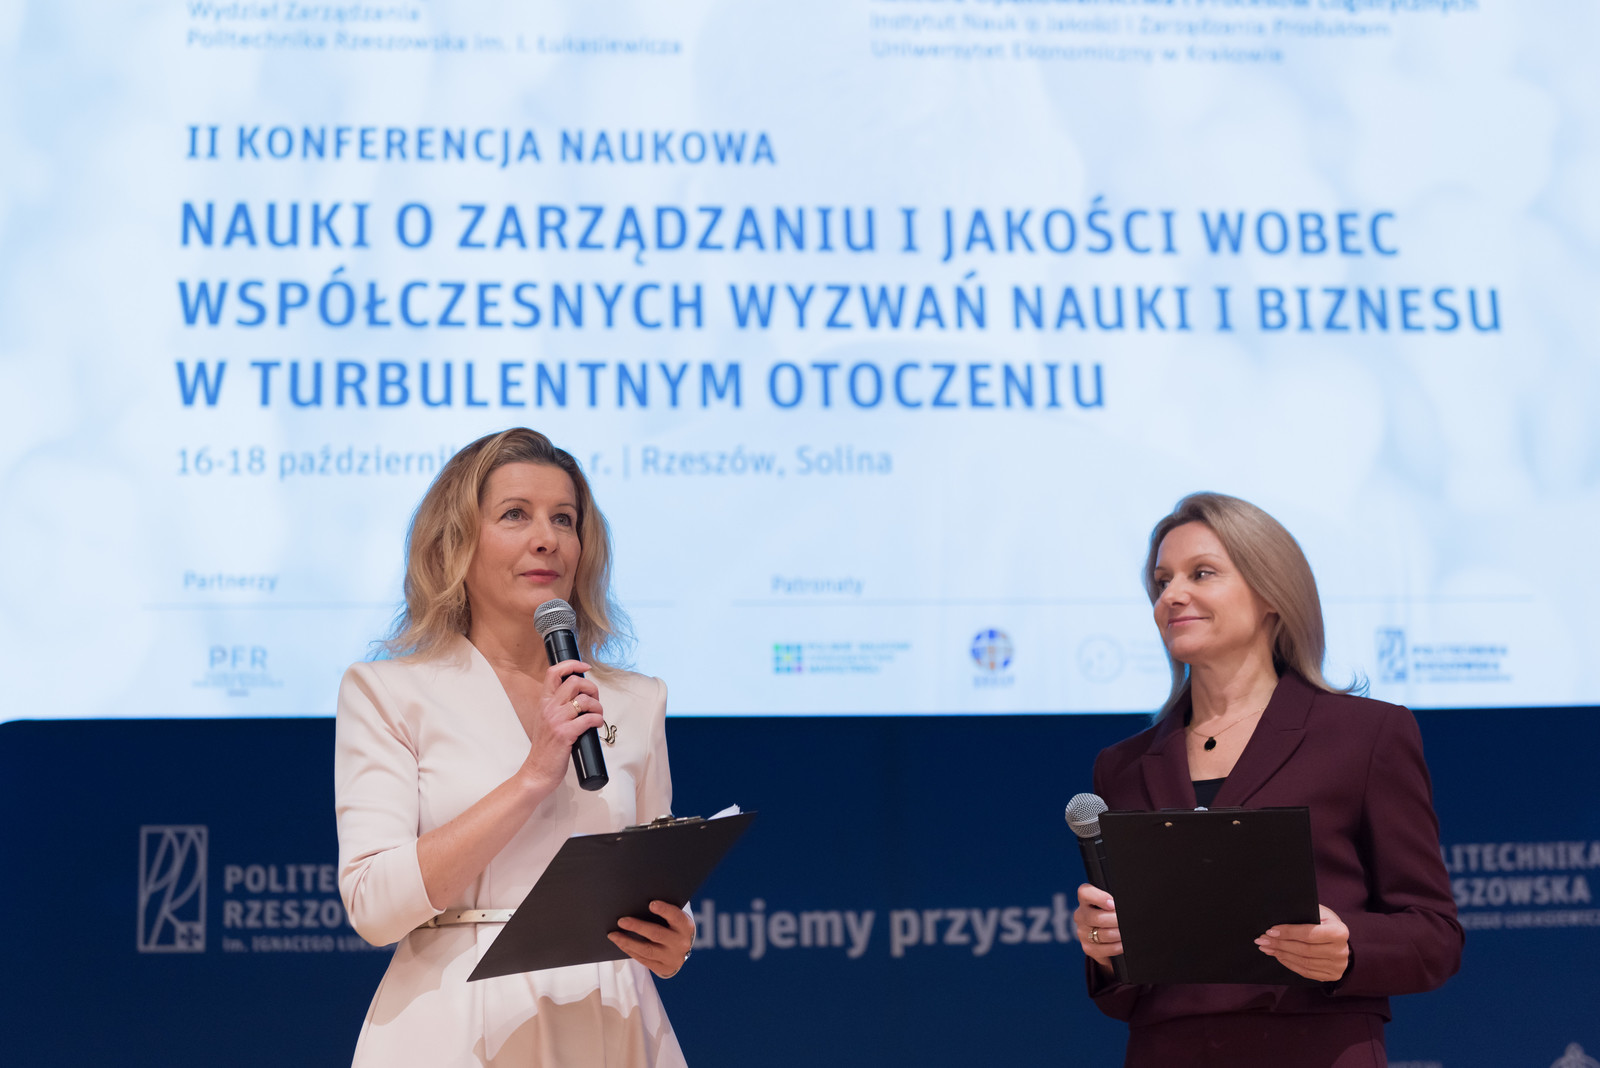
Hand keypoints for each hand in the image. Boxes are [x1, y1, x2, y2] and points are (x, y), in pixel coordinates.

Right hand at [519, 660, 605, 788]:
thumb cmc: (546, 748)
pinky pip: (589, 719)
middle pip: (574, 682)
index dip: (572, 665)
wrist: (537, 771)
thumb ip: (559, 707)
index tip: (585, 667)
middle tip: (594, 700)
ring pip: (584, 700)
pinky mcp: (565, 734)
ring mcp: (556, 721)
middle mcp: (549, 708)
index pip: (554, 673)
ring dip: (598, 707)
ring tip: (597, 716)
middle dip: (592, 688)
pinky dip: (598, 720)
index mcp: (544, 703)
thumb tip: (581, 695)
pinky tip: (596, 726)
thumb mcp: (547, 721)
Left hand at [610, 901, 694, 978]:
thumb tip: (637, 904)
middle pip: (657, 934)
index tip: (651, 904)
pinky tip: (620, 943)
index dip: (664, 910)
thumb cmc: (673, 926)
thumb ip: (663, 912)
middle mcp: (681, 943)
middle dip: (637, 927)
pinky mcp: (663, 968)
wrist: (681, 950)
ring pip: (647, 950)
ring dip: (628, 941)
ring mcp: (672, 958)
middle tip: (621, 921)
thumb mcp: (674, 918)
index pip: (676, 917)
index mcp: (686, 926)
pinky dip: (630, 950)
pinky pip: (643, 960)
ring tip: (613, 935)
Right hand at [1073, 883, 1121, 972]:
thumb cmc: (1111, 913)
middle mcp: (1081, 915)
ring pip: (1105, 935)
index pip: (1085, 893)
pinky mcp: (1088, 948)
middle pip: (1097, 918)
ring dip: (1120, 934)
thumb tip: (1128, 903)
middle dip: (1116, 920)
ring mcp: (1082, 933)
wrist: (1105, 933)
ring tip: (1128, 932)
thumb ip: (1116, 902)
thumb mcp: (1112, 904)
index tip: (1113, 904)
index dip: (1099, 898)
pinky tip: (1124, 944)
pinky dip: (1119, 947)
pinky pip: (1107, 949)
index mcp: (1085, 899)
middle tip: (1128, 921)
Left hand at [1256, 904, 1350, 981]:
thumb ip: (1303, 914)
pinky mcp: (1332, 975)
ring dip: (1281, 954)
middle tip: (1262, 940)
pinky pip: (1306, 972)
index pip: (1309, 934)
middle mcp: (1341, 951)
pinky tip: (1278, 956)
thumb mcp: (1318, 912)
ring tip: (1266, 947)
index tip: (1270, 931)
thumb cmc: (1324, 922)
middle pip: (1304, 950)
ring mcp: (1338, 966)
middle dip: (1280, 944)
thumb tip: (1278, 915)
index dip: (1288, 933)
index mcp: (1340, 932)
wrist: (1339, 939)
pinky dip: (1289, 963)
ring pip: (1303, 962)